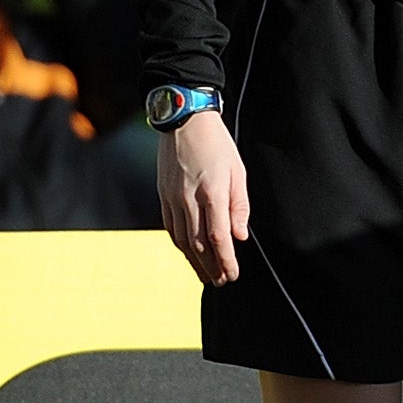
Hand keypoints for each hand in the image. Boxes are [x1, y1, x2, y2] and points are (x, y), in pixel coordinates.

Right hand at [156, 110, 247, 285]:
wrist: (184, 121)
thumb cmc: (217, 145)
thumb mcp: (237, 171)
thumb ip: (239, 205)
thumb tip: (239, 236)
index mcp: (211, 192)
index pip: (218, 237)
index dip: (226, 260)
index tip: (233, 275)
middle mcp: (188, 199)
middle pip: (198, 244)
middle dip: (211, 267)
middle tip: (222, 282)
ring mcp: (172, 198)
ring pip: (182, 239)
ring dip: (194, 261)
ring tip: (206, 276)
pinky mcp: (163, 196)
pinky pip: (170, 227)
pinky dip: (180, 245)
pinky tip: (188, 254)